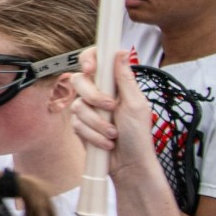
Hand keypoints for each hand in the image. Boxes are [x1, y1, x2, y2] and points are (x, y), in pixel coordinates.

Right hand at [71, 48, 161, 181]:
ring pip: (77, 105)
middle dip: (94, 97)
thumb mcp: (136, 104)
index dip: (89, 59)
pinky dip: (93, 134)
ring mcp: (88, 109)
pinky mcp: (80, 125)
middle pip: (80, 80)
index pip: (96, 60)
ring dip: (98, 123)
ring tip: (113, 133)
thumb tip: (121, 51)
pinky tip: (106, 142)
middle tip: (111, 108)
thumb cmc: (138, 136)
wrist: (129, 164)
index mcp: (114, 84)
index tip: (92, 69)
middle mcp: (98, 93)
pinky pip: (76, 123)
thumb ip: (125, 78)